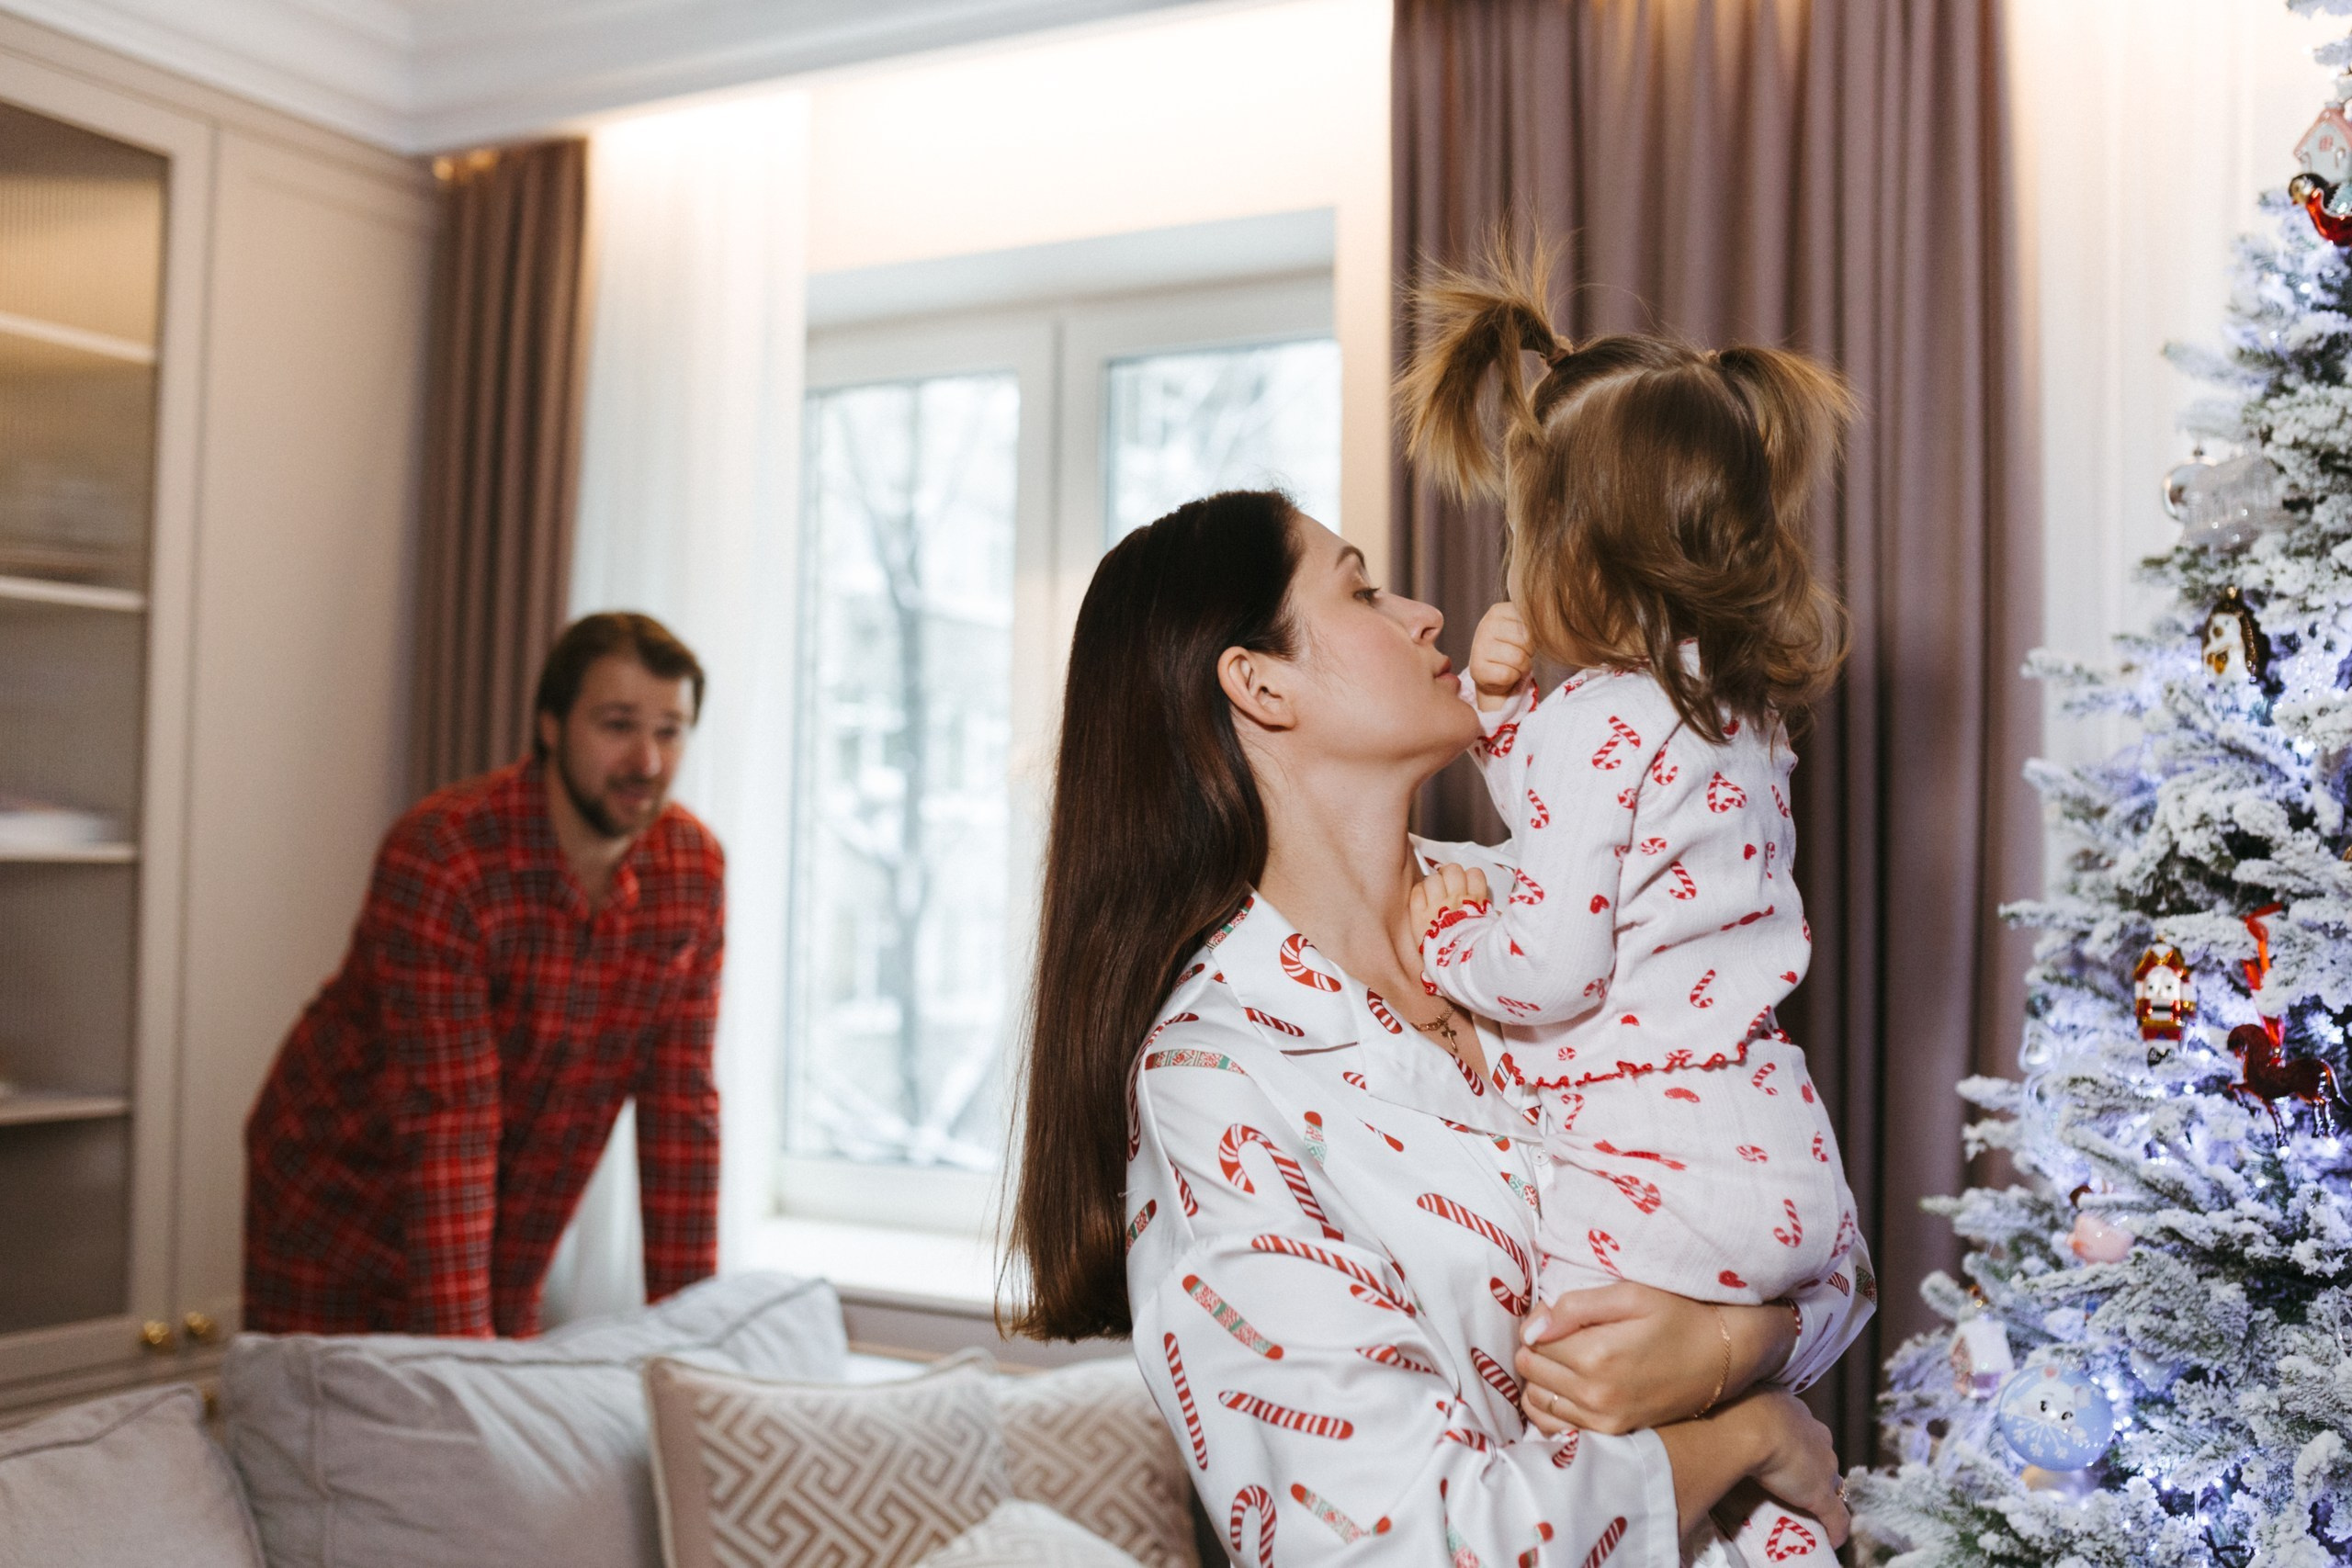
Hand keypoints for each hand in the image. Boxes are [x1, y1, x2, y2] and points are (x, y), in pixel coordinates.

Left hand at [1402, 863, 1491, 954]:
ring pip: (1433, 878)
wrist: (1459, 969)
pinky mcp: (1419, 916)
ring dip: (1433, 884)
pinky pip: (1416, 891)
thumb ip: (1491, 918)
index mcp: (1476, 904)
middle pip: (1453, 870)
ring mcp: (1436, 907)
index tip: (1466, 882)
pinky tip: (1423, 901)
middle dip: (1450, 875)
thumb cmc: (1475, 955)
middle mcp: (1456, 901)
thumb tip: (1495, 914)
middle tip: (1449, 885)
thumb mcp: (1491, 932)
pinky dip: (1418, 893)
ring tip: (1435, 894)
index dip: (1469, 876)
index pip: (1475, 874)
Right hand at [1467, 602, 1533, 711]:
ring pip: (1519, 658)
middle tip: (1519, 654)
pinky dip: (1512, 677)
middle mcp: (1486, 625)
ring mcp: (1479, 647)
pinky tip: (1504, 673)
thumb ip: (1534, 619)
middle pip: (1526, 640)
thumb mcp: (1522, 628)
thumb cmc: (1512, 649)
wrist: (1492, 675)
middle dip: (1529, 651)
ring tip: (1514, 665)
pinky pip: (1508, 674)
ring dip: (1522, 666)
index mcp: (1498, 611)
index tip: (1524, 639)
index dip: (1534, 635)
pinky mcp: (1478, 668)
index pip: (1531, 622)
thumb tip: (1552, 613)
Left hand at [1514, 1282, 1797, 1435]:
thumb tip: (1532, 1328)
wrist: (1722, 1358)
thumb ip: (1575, 1306)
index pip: (1533, 1341)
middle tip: (1558, 1335)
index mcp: (1596, 1354)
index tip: (1557, 1316)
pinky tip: (1566, 1387)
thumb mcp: (1630, 1295)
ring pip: (1537, 1399)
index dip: (1539, 1324)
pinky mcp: (1612, 1433)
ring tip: (1563, 1359)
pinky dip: (1550, 1406)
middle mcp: (1595, 1394)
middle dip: (1535, 1350)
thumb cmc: (1677, 1317)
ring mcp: (1604, 1419)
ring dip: (1540, 1377)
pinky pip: (1556, 1425)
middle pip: (1531, 1370)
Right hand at [1724, 1392, 1848, 1547]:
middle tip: (1793, 1479)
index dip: (1799, 1444)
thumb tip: (1730, 1421)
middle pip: (1823, 1456)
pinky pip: (1836, 1516)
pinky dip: (1836, 1529)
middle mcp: (1817, 1437)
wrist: (1753, 1427)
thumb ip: (1747, 1414)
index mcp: (1798, 1414)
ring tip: (1806, 1507)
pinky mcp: (1821, 1496)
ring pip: (1832, 1483)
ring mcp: (1822, 1467)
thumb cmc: (1742, 1411)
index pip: (1807, 1433)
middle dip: (1814, 1467)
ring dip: (1824, 1493)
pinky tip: (1832, 1540)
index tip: (1785, 1453)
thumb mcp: (1744, 1403)